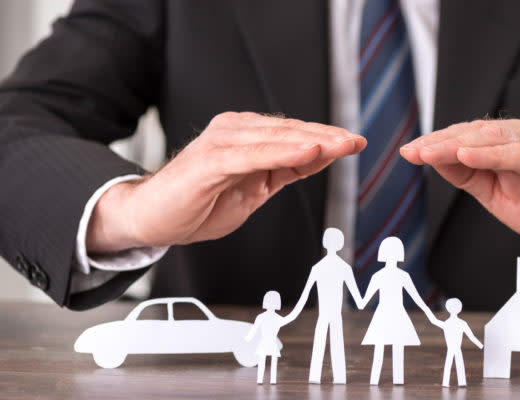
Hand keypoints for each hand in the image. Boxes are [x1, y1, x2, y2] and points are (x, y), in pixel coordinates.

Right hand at [87, 112, 365, 252]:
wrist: (151, 218)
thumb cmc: (198, 204)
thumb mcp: (253, 189)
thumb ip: (282, 172)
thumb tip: (317, 160)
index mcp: (245, 137)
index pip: (293, 134)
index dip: (326, 137)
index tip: (354, 142)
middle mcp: (234, 132)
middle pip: (290, 131)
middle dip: (326, 137)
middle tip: (355, 141)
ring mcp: (221, 142)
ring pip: (277, 139)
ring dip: (312, 141)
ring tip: (341, 144)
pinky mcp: (210, 160)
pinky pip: (254, 155)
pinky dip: (284, 153)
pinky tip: (308, 152)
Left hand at [400, 118, 519, 254]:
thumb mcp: (498, 197)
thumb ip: (470, 178)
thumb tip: (436, 162)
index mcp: (510, 143)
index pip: (467, 137)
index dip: (437, 143)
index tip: (409, 152)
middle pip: (475, 132)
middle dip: (439, 142)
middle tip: (412, 151)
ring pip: (492, 138)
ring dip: (457, 144)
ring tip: (428, 152)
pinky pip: (518, 154)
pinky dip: (490, 153)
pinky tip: (465, 155)